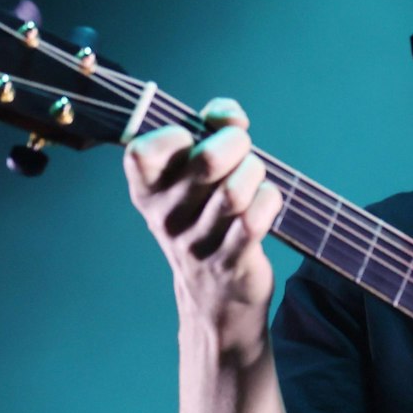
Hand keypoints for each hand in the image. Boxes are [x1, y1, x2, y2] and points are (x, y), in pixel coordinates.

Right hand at [124, 98, 283, 350]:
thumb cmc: (207, 219)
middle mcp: (165, 217)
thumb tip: (228, 115)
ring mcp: (195, 243)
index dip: (178, 132)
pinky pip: (254, 220)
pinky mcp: (229, 262)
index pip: (142, 151)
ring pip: (235, 191)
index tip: (198, 134)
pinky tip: (268, 200)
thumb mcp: (193, 177)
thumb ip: (208, 130)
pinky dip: (269, 201)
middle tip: (243, 151)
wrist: (215, 297)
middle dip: (236, 144)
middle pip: (207, 160)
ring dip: (255, 173)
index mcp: (147, 190)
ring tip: (255, 178)